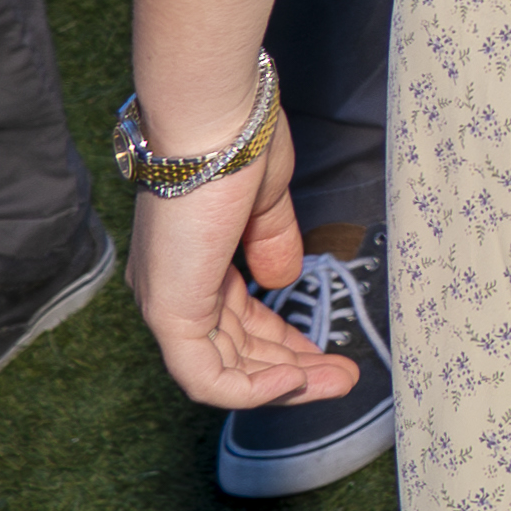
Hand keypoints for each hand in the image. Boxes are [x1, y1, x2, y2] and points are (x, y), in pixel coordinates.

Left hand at [127, 122, 357, 416]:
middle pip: (232, 354)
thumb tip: (283, 277)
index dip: (281, 345)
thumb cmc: (238, 143)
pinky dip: (252, 389)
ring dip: (283, 385)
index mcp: (190, 263)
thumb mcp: (264, 202)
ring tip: (338, 381)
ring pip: (221, 373)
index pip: (234, 325)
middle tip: (344, 378)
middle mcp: (170, 289)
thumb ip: (271, 243)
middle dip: (291, 370)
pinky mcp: (170, 314)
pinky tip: (296, 378)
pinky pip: (206, 377)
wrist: (214, 122)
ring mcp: (166, 304)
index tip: (325, 353)